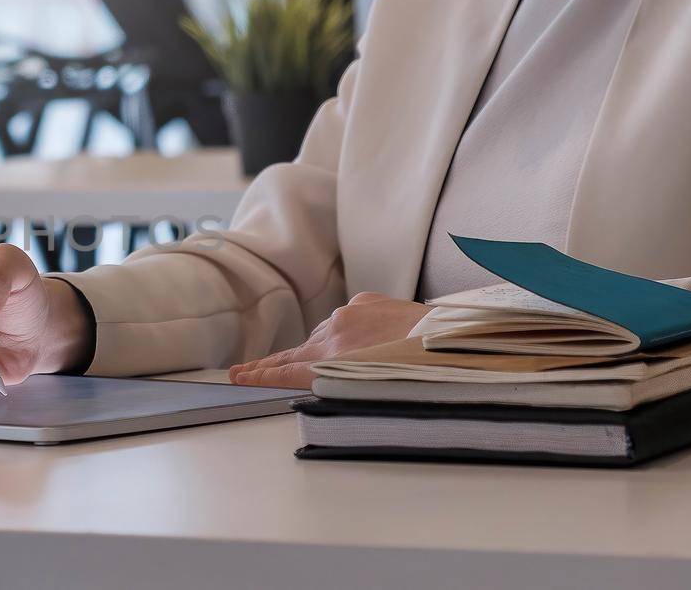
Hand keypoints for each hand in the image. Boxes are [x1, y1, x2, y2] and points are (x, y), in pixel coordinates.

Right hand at [229, 292, 430, 388]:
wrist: (452, 336)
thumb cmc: (421, 371)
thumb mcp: (372, 388)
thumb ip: (339, 382)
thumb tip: (322, 381)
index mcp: (334, 360)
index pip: (287, 372)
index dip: (261, 376)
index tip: (238, 377)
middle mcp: (336, 335)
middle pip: (295, 353)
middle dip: (268, 364)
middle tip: (243, 370)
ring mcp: (350, 315)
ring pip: (323, 336)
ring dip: (318, 349)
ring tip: (317, 364)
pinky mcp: (366, 301)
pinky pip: (347, 318)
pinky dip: (347, 330)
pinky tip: (361, 340)